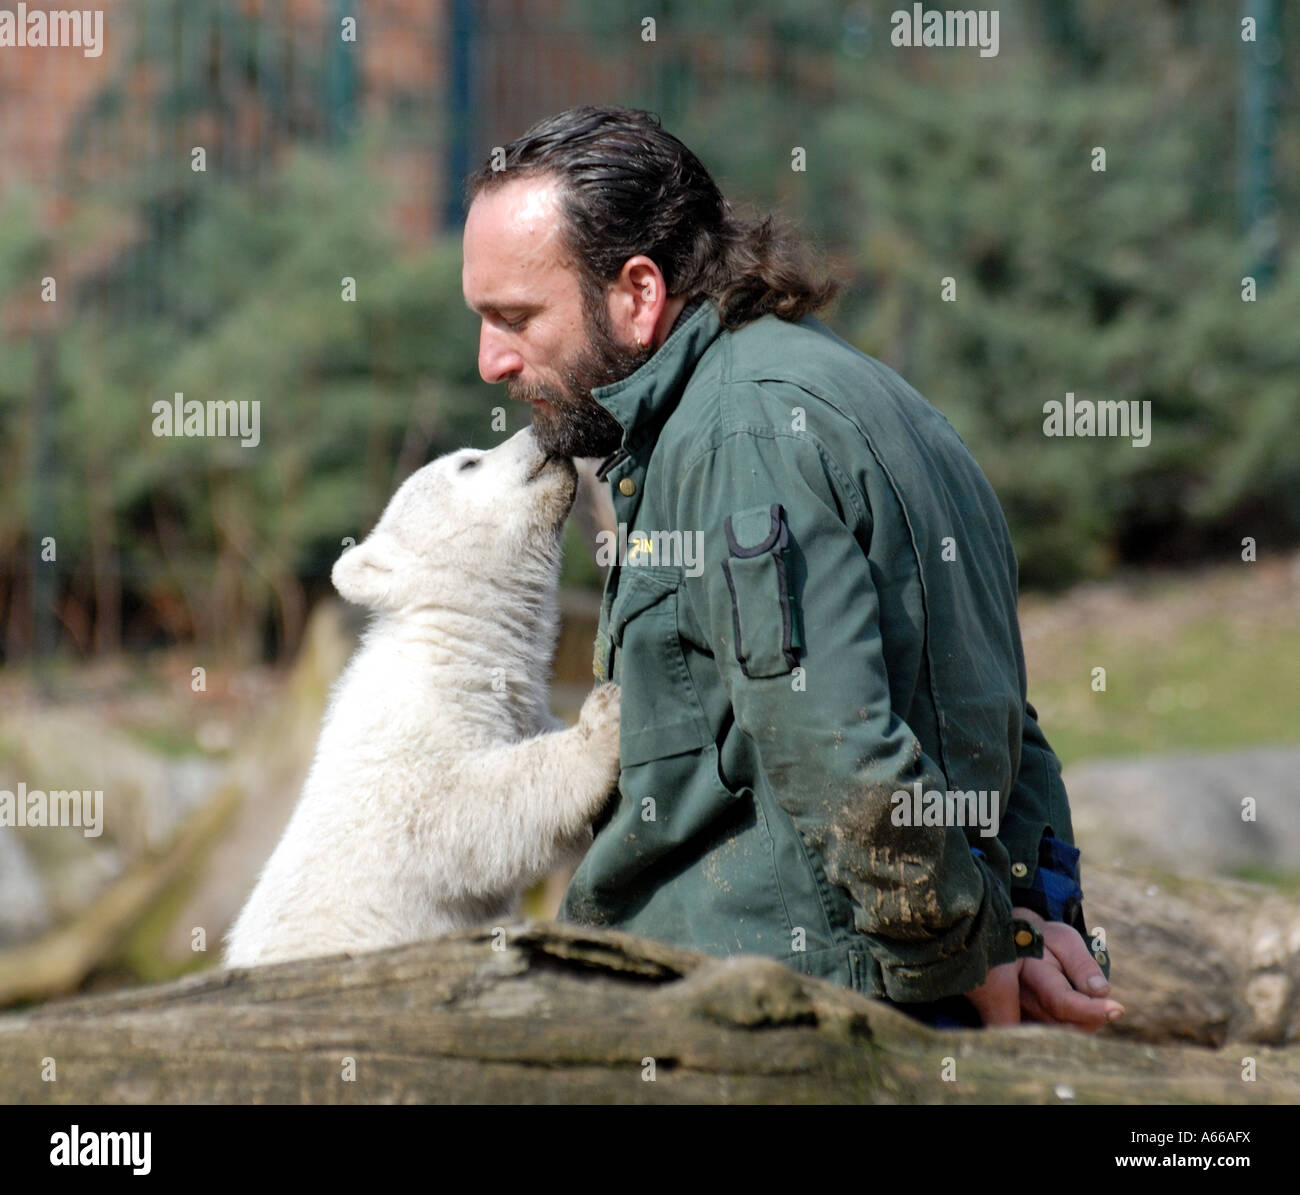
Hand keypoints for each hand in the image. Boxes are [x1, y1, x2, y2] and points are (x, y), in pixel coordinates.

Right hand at [963, 907, 1124, 1029]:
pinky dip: (1074, 1030)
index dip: (1092, 1009)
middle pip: (1066, 1025)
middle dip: (1094, 1018)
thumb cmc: (1046, 940)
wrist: (1017, 943)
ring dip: (1086, 1024)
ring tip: (1091, 1004)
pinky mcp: (1024, 1026)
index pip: (1062, 1002)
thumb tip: (1101, 991)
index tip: (1118, 1009)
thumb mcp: (1065, 940)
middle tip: (1109, 1005)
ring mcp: (1021, 1016)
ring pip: (1063, 1035)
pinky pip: (1055, 1038)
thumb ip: (1082, 964)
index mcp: (1032, 974)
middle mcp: (1022, 1000)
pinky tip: (1081, 1015)